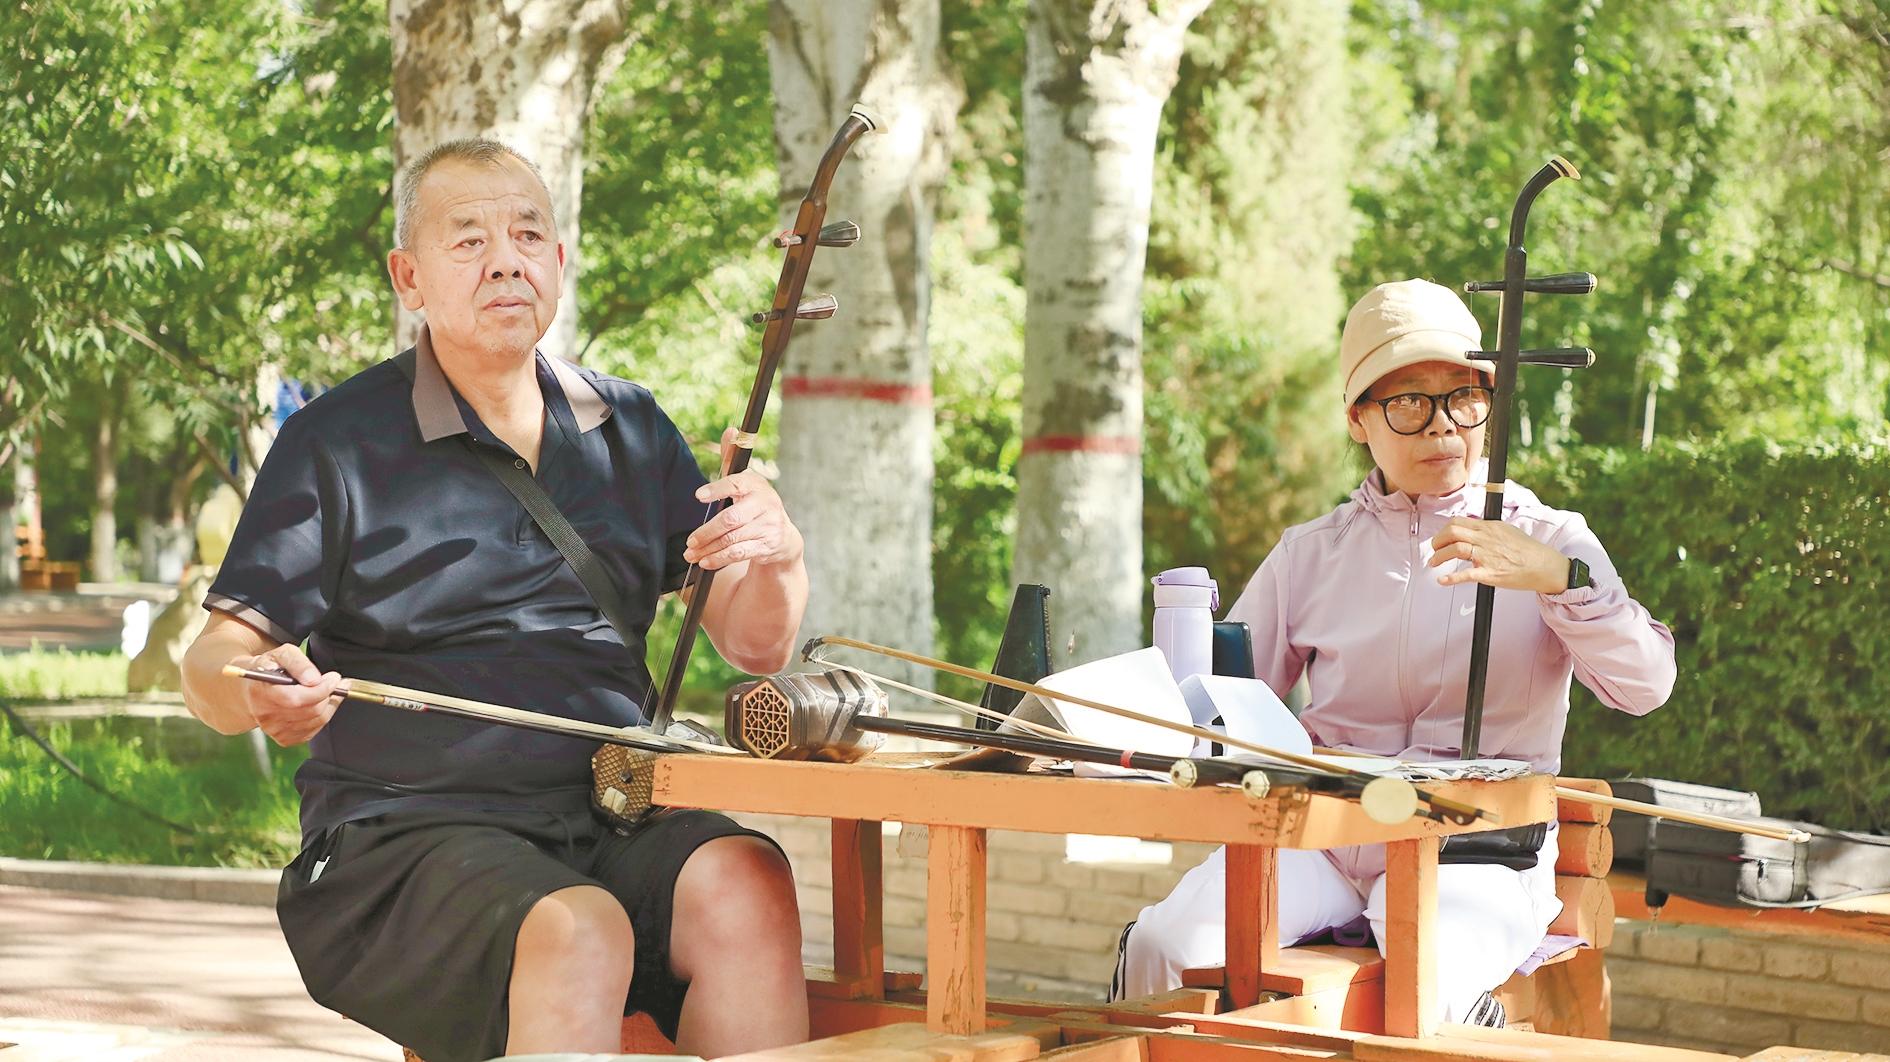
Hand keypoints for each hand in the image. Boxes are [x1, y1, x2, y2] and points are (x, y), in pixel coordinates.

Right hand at [233, 643, 343, 745]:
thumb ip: (299, 663)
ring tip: (328, 689)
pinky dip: (323, 715)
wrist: (252, 688)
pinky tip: (319, 702)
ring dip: (329, 704)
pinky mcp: (284, 738)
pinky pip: (315, 730)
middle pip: (311, 711)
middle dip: (328, 694)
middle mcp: (265, 715)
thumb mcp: (282, 654)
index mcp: (261, 692)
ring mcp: (274, 730)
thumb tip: (314, 679)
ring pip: (317, 720)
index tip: (334, 677)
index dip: (321, 689)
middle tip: (333, 681)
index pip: (296, 699)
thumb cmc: (270, 668)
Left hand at [682, 427, 804, 571]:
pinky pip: (740, 553)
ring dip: (709, 549)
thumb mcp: (746, 482)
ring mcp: (768, 526)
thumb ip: (733, 458)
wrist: (783, 537)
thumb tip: (731, 430)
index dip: (717, 489)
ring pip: (732, 539)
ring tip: (691, 554)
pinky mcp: (767, 545)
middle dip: (707, 532)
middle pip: (730, 519)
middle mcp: (765, 504)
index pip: (736, 483)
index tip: (698, 496)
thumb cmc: (755, 505)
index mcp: (756, 484)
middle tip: (689, 541)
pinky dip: (720, 558)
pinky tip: (706, 561)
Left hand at [1427, 516, 1568, 593]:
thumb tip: (1472, 530)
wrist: (1544, 565)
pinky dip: (1451, 578)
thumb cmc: (1527, 550)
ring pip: (1455, 549)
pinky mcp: (1490, 573)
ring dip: (1439, 556)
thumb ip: (1488, 530)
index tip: (1441, 538)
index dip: (1444, 530)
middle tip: (1434, 549)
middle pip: (1452, 532)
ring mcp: (1487, 556)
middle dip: (1438, 540)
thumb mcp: (1507, 530)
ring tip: (1434, 562)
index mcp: (1489, 527)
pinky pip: (1466, 575)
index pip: (1458, 522)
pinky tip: (1442, 580)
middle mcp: (1486, 539)